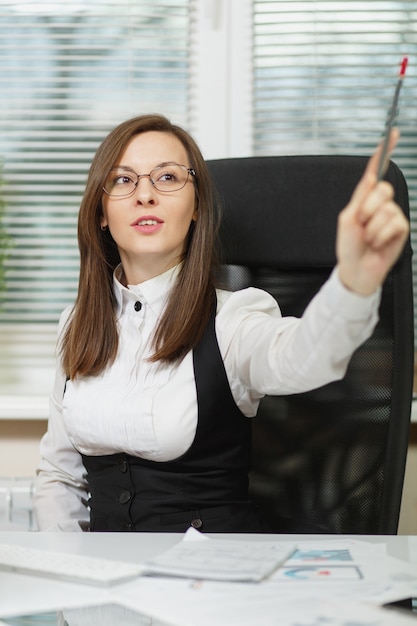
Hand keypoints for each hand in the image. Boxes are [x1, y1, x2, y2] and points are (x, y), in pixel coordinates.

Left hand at [336, 129, 409, 294]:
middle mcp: (379, 204)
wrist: (356, 270)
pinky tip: (378, 244)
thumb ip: (359, 198)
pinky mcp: (401, 229)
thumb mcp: (347, 220)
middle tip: (362, 223)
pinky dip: (381, 235)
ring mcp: (391, 215)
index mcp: (364, 198)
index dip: (384, 152)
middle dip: (369, 208)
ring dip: (373, 228)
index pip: (375, 171)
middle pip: (383, 189)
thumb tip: (371, 178)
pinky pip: (394, 224)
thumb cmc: (349, 247)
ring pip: (387, 209)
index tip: (392, 133)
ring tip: (369, 238)